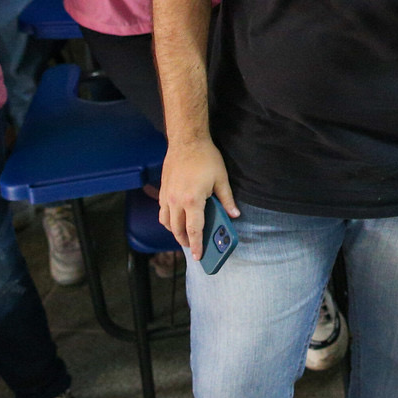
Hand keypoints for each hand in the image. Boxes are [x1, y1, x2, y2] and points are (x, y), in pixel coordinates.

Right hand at [158, 135, 236, 254]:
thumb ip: (227, 199)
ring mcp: (167, 196)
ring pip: (167, 223)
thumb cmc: (206, 158)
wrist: (187, 140)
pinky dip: (168, 220)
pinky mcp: (162, 190)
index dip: (197, 245)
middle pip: (178, 230)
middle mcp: (176, 201)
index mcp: (192, 201)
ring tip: (184, 236)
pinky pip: (162, 212)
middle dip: (185, 241)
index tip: (198, 256)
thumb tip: (234, 215)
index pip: (194, 230)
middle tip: (193, 247)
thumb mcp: (221, 178)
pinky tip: (176, 220)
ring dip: (175, 232)